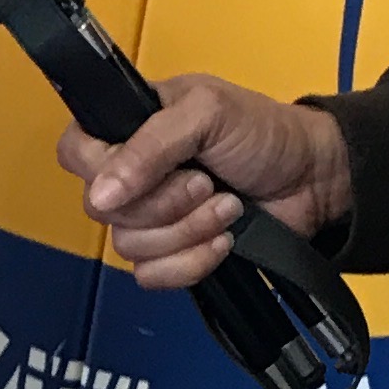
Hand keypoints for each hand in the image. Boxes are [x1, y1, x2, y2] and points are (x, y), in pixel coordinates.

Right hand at [62, 76, 351, 292]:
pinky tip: (222, 240)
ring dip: (186, 230)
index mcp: (130, 126)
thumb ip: (150, 145)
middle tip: (205, 182)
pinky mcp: (172, 254)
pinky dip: (191, 262)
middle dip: (164, 202)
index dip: (100, 170)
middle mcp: (132, 173)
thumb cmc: (263, 133)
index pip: (75, 152)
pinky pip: (152, 276)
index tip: (141, 172)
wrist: (312, 179)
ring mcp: (152, 217)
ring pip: (129, 246)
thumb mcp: (206, 112)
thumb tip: (101, 192)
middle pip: (103, 210)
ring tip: (226, 206)